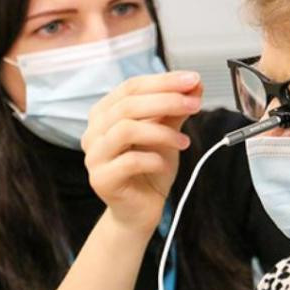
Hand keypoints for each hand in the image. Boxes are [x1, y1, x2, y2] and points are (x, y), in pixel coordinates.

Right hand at [81, 71, 202, 235]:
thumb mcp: (167, 132)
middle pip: (128, 105)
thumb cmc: (151, 168)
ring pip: (125, 129)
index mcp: (106, 113)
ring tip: (184, 141)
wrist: (142, 209)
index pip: (131, 86)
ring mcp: (94, 156)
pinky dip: (153, 159)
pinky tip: (165, 163)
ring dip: (161, 132)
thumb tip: (195, 84)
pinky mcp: (101, 180)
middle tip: (195, 103)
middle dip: (167, 100)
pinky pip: (128, 161)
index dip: (163, 81)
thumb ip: (176, 109)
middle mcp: (94, 131)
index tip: (193, 80)